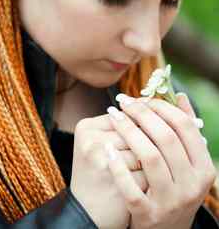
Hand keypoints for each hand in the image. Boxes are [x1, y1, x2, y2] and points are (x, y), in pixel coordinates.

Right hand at [70, 113, 147, 228]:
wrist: (87, 212)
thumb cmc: (99, 173)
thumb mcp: (101, 143)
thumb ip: (122, 125)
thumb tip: (153, 105)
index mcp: (86, 128)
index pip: (125, 116)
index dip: (142, 124)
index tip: (148, 133)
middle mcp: (90, 143)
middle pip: (136, 132)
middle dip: (149, 142)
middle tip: (152, 151)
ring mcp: (101, 164)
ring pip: (145, 152)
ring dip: (153, 160)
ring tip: (151, 167)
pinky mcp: (115, 185)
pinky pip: (147, 173)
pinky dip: (153, 178)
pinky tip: (150, 181)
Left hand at [105, 94, 215, 228]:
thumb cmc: (174, 187)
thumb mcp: (187, 163)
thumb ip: (185, 130)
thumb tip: (179, 95)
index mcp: (204, 168)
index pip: (185, 126)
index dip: (162, 107)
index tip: (142, 98)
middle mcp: (192, 185)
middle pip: (166, 138)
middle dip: (142, 114)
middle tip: (124, 101)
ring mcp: (171, 202)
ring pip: (150, 157)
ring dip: (129, 132)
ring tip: (114, 116)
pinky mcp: (149, 215)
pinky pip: (131, 188)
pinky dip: (118, 167)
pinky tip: (107, 149)